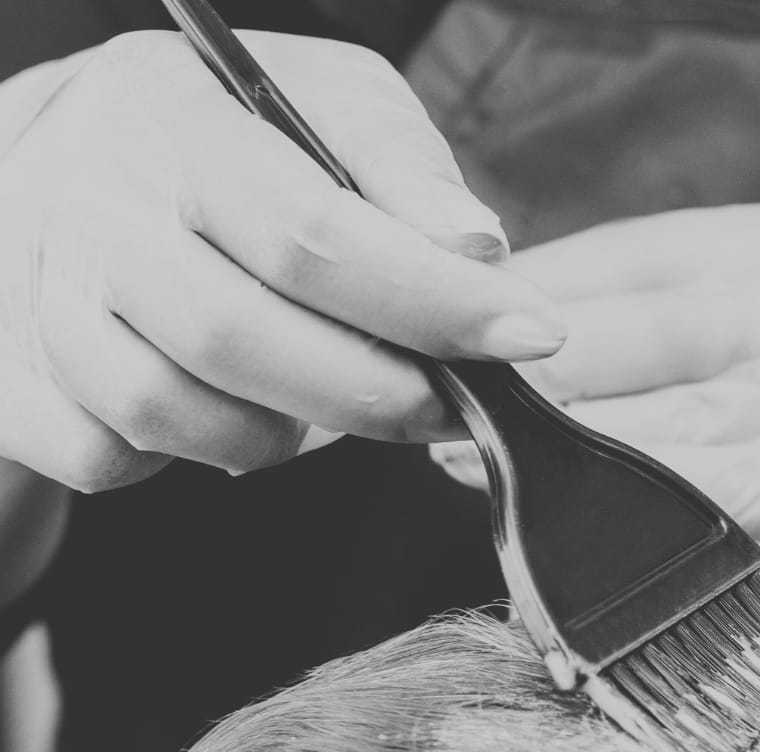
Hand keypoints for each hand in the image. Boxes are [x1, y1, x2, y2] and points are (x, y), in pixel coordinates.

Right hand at [0, 32, 564, 491]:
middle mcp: (87, 207)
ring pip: (181, 417)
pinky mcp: (15, 387)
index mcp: (171, 120)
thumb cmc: (215, 144)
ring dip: (285, 430)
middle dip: (379, 393)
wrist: (43, 174)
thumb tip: (478, 249)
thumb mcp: (317, 105)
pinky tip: (229, 404)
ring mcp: (37, 303)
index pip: (311, 232)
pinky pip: (116, 461)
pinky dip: (195, 452)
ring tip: (324, 388)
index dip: (432, 301)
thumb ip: (400, 166)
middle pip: (245, 339)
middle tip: (452, 403)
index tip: (530, 334)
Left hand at [433, 204, 759, 669]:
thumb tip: (483, 324)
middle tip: (443, 398)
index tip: (446, 323)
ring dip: (562, 444)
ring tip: (468, 456)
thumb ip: (633, 335)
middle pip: (657, 332)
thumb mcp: (717, 368)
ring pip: (679, 421)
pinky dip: (626, 511)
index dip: (532, 291)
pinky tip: (554, 515)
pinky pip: (718, 501)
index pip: (642, 257)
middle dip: (537, 371)